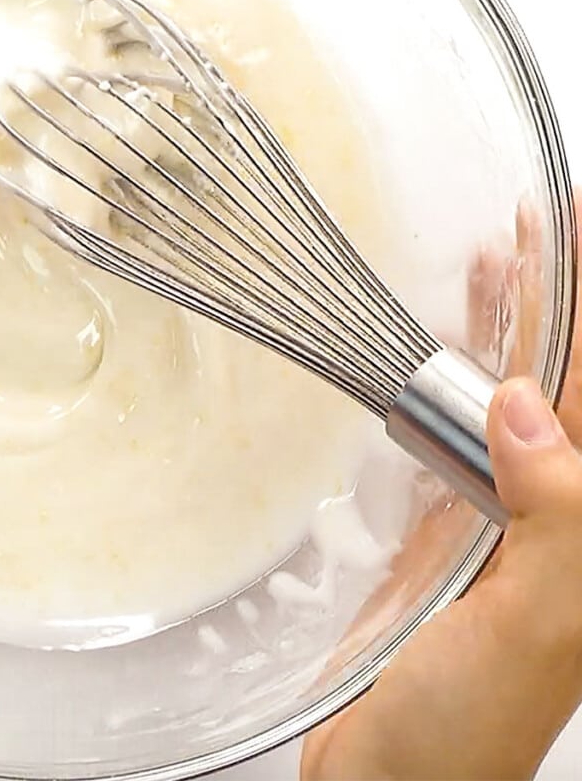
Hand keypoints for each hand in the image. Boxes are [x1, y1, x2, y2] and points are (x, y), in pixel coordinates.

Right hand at [302, 194, 581, 779]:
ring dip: (508, 327)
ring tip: (497, 256)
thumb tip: (532, 412)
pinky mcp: (446, 531)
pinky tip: (442, 346)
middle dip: (558, 298)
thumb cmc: (460, 729)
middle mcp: (555, 515)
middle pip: (563, 383)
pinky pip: (457, 433)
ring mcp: (499, 519)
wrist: (382, 776)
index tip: (572, 228)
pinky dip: (452, 380)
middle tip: (539, 220)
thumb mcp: (531, 630)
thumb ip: (554, 521)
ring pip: (511, 399)